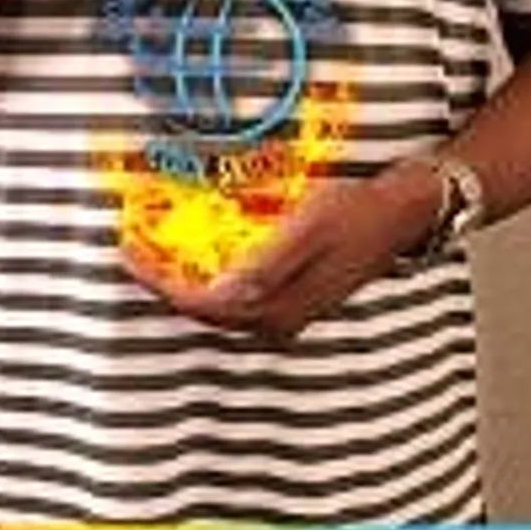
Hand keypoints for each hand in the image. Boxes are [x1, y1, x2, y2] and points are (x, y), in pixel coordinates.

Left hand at [122, 162, 442, 342]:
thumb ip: (264, 263)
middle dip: (165, 282)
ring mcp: (285, 309)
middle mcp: (277, 318)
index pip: (200, 304)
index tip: (129, 251)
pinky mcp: (291, 295)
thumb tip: (220, 292)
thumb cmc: (356, 212)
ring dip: (186, 280)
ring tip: (157, 250)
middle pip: (204, 311)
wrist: (401, 211)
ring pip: (219, 305)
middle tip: (134, 248)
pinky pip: (237, 294)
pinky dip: (211, 275)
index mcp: (278, 306)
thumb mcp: (309, 227)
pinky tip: (202, 252)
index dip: (159, 281)